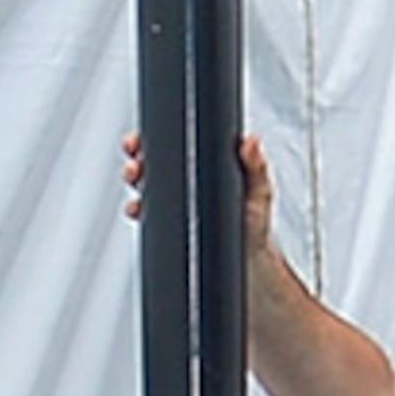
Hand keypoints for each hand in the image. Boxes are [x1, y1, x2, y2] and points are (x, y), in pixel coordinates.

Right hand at [120, 129, 276, 252]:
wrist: (245, 259)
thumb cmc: (254, 222)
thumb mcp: (259, 190)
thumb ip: (256, 166)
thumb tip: (250, 141)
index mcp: (205, 165)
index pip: (178, 145)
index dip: (158, 137)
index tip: (148, 136)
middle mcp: (186, 181)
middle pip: (154, 162)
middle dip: (138, 157)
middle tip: (139, 159)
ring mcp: (174, 202)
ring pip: (145, 185)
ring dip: (135, 179)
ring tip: (136, 178)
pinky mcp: (166, 222)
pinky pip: (145, 212)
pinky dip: (136, 208)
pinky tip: (137, 207)